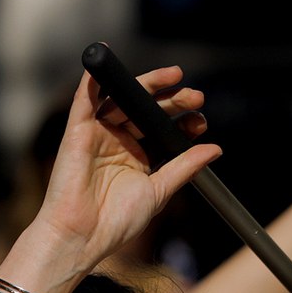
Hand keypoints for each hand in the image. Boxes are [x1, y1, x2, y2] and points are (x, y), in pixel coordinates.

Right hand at [24, 67, 219, 274]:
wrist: (82, 236)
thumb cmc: (116, 222)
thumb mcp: (160, 191)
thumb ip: (184, 167)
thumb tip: (214, 149)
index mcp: (136, 157)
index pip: (161, 128)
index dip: (182, 120)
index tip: (201, 121)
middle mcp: (117, 142)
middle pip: (145, 109)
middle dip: (172, 100)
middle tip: (195, 96)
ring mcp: (97, 134)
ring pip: (122, 99)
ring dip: (147, 85)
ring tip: (173, 78)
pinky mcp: (77, 131)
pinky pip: (85, 98)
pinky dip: (94, 77)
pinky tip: (105, 56)